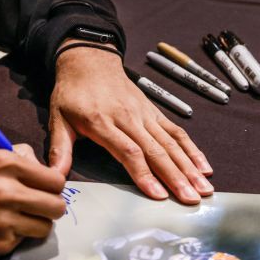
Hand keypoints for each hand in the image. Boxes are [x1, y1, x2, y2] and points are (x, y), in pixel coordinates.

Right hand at [0, 144, 66, 257]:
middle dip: (50, 206)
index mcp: (5, 164)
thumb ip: (13, 158)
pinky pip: (21, 241)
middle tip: (37, 205)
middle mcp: (8, 192)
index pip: (55, 179)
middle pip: (57, 206)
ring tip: (17, 218)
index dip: (52, 185)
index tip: (46, 188)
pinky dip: (13, 236)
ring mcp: (3, 222)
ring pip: (44, 227)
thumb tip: (40, 166)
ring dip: (35, 223)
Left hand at [47, 43, 213, 204]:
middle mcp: (129, 118)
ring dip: (190, 166)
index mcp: (103, 122)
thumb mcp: (58, 119)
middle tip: (191, 199)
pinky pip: (176, 131)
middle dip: (176, 176)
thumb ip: (59, 149)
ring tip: (204, 188)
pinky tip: (204, 166)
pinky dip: (192, 149)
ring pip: (171, 142)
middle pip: (157, 150)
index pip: (128, 151)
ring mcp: (145, 114)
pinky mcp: (154, 111)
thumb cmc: (72, 94)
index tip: (158, 195)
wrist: (90, 61)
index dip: (144, 174)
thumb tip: (54, 177)